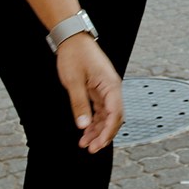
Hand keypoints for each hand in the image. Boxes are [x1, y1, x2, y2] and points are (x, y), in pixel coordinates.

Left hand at [55, 35, 123, 151]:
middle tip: (91, 149)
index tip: (97, 145)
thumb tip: (83, 125)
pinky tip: (85, 131)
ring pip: (107, 115)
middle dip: (104, 135)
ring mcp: (106, 89)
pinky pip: (100, 109)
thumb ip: (80, 103)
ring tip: (85, 143)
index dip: (107, 131)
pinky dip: (94, 121)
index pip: (115, 113)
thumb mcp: (74, 81)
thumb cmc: (74, 55)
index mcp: (110, 85)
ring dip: (98, 130)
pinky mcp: (99, 89)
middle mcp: (112, 88)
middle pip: (114, 117)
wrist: (72, 39)